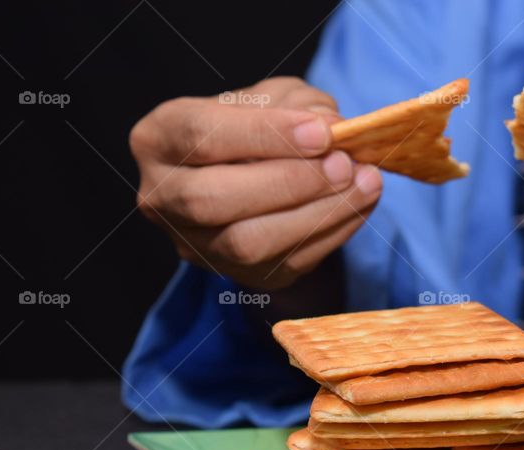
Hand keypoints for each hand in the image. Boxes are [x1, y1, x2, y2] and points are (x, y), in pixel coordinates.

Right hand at [129, 77, 381, 289]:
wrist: (259, 174)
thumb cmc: (261, 128)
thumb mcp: (274, 98)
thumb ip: (299, 105)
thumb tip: (332, 128)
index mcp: (159, 138)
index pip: (201, 136)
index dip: (264, 135)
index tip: (322, 132)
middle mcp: (162, 198)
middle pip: (212, 199)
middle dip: (287, 182)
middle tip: (343, 164)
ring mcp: (196, 245)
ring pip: (246, 243)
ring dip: (315, 214)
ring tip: (364, 183)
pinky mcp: (239, 277)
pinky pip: (284, 264)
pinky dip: (332, 233)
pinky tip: (359, 204)